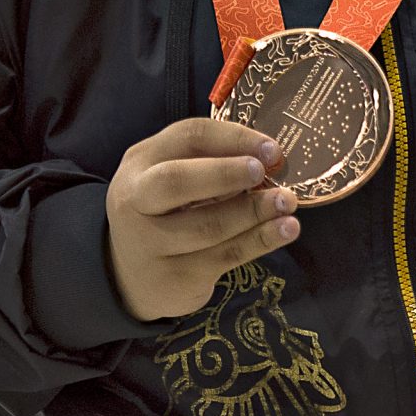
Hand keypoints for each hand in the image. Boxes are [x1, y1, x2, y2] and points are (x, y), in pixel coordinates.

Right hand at [105, 117, 298, 322]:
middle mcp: (136, 201)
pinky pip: (224, 256)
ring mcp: (150, 243)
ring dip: (254, 211)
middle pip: (176, 181)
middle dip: (225, 173)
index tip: (271, 149)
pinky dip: (260, 241)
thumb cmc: (164, 212)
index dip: (233, 139)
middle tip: (264, 172)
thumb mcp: (170, 176)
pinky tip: (286, 230)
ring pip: (207, 225)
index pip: (186, 137)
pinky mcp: (174, 278)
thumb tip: (270, 156)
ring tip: (287, 202)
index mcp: (140, 163)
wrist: (128, 277)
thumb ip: (209, 162)